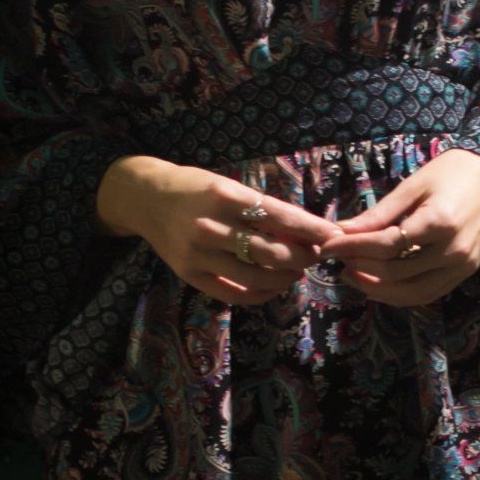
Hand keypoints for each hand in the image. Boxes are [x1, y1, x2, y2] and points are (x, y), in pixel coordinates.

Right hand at [97, 153, 348, 304]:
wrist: (146, 199)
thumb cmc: (196, 188)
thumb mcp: (228, 185)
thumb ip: (261, 207)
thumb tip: (307, 229)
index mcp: (225, 196)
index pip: (279, 216)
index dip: (311, 228)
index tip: (333, 234)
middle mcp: (211, 226)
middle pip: (271, 251)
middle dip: (303, 256)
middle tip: (316, 255)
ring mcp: (199, 254)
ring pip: (256, 277)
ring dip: (286, 277)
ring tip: (297, 270)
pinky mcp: (190, 275)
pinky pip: (234, 294)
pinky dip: (261, 294)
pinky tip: (274, 285)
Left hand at [328, 146, 479, 307]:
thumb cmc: (451, 173)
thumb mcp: (411, 187)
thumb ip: (378, 215)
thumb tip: (342, 231)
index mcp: (439, 222)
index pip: (386, 245)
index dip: (352, 248)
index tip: (328, 246)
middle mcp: (454, 250)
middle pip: (396, 272)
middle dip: (360, 268)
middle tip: (338, 260)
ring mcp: (463, 266)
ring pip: (412, 293)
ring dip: (378, 289)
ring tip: (353, 277)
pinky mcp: (466, 272)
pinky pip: (429, 293)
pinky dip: (401, 295)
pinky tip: (379, 285)